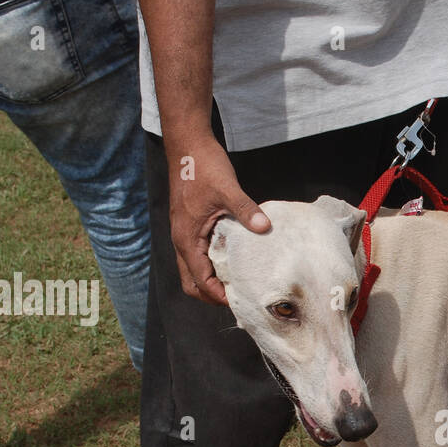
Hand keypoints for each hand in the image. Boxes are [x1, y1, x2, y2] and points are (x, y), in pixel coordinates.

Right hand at [168, 133, 269, 304]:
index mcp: (187, 238)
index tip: (239, 302)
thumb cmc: (203, 166)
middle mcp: (181, 240)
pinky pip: (198, 256)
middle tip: (239, 298)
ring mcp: (184, 234)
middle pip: (192, 282)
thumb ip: (246, 210)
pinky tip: (233, 262)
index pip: (199, 280)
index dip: (218, 295)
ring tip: (238, 284)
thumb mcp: (227, 189)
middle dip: (212, 295)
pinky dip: (211, 266)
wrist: (187, 145)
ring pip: (193, 271)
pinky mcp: (190, 227)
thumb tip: (265, 228)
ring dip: (211, 282)